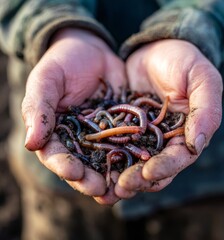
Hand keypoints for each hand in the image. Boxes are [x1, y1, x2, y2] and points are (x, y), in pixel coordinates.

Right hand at [22, 28, 125, 203]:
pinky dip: (134, 157)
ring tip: (121, 188)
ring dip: (113, 177)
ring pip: (107, 161)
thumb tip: (31, 143)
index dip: (64, 165)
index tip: (72, 171)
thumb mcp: (47, 80)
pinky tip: (141, 166)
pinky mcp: (123, 128)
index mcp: (57, 132)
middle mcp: (80, 139)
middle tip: (100, 190)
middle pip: (83, 165)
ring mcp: (103, 136)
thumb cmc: (63, 63)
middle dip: (90, 180)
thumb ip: (39, 108)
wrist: (91, 51)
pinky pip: (129, 144)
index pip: (56, 154)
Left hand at [115, 39, 222, 197]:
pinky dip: (103, 156)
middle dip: (138, 179)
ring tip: (104, 187)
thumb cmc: (183, 61)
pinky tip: (92, 165)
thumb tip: (198, 144)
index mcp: (184, 133)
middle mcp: (161, 140)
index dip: (165, 168)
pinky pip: (112, 145)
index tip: (149, 173)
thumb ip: (205, 110)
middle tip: (122, 187)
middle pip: (152, 167)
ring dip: (118, 175)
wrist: (155, 49)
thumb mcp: (201, 79)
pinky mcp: (120, 127)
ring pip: (130, 161)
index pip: (177, 158)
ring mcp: (139, 135)